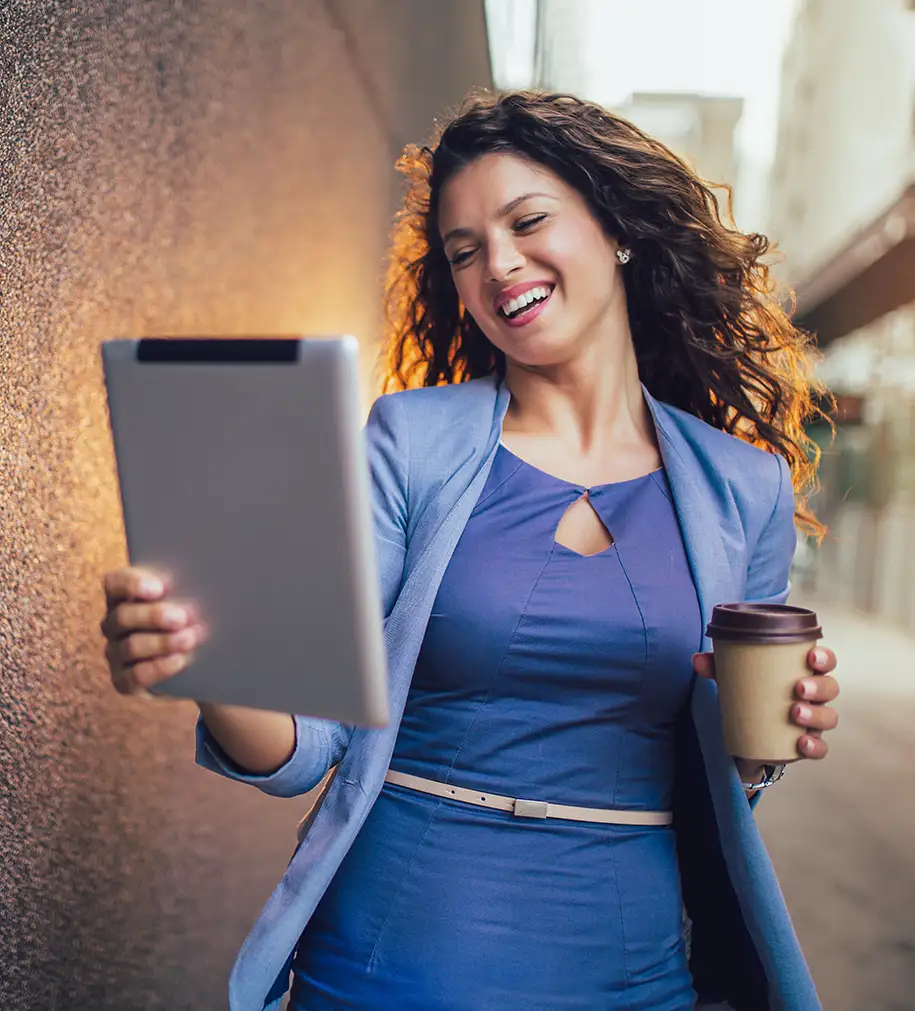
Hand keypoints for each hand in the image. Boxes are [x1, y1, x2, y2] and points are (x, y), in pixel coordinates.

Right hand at [101, 566, 207, 695]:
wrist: (197, 662)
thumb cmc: (193, 619)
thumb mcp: (191, 600)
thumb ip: (189, 589)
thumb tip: (208, 579)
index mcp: (124, 597)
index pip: (115, 583)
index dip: (132, 584)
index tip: (160, 588)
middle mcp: (114, 624)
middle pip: (122, 616)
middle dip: (153, 616)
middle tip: (182, 617)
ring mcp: (116, 653)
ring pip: (130, 646)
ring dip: (162, 642)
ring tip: (189, 639)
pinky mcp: (124, 681)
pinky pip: (134, 676)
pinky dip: (158, 668)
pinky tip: (179, 660)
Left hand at [692, 645, 839, 779]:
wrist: (744, 734)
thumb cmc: (747, 694)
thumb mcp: (732, 679)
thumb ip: (716, 667)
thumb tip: (698, 660)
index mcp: (802, 671)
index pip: (823, 661)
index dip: (823, 657)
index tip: (810, 657)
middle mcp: (814, 695)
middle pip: (830, 688)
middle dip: (818, 687)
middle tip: (799, 688)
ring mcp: (813, 721)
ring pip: (828, 716)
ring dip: (816, 714)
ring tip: (795, 712)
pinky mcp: (806, 745)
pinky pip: (820, 748)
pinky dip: (814, 746)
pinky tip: (801, 742)